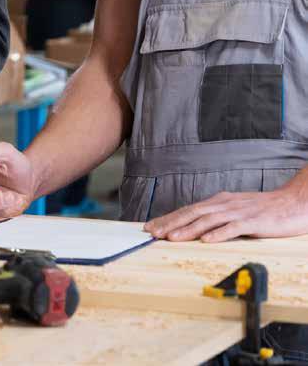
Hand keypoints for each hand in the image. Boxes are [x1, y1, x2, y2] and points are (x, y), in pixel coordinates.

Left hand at [144, 189, 307, 242]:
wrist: (294, 203)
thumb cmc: (263, 210)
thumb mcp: (234, 210)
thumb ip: (215, 218)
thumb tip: (192, 228)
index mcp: (218, 202)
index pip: (188, 210)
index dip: (168, 218)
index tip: (150, 227)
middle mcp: (225, 204)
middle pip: (192, 213)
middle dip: (170, 223)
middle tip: (152, 233)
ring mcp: (239, 212)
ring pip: (208, 220)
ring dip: (188, 229)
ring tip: (171, 238)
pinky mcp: (254, 221)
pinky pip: (234, 228)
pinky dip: (219, 234)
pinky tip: (206, 241)